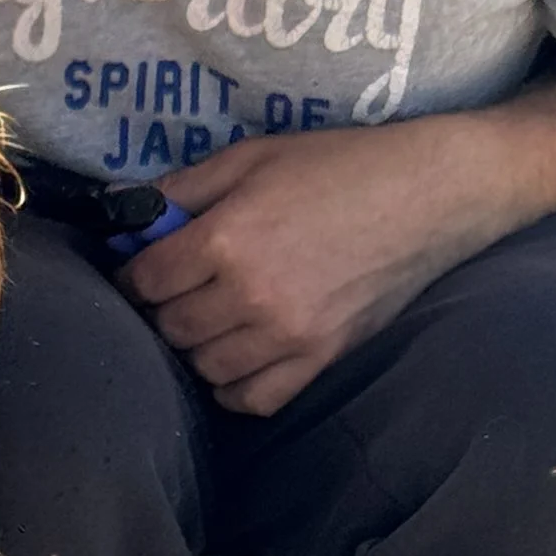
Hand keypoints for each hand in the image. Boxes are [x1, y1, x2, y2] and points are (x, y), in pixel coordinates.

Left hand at [121, 115, 530, 414]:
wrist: (431, 194)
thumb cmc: (339, 165)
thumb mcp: (251, 157)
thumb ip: (182, 189)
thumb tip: (124, 212)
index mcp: (227, 239)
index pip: (145, 282)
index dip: (132, 276)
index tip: (139, 270)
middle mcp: (251, 295)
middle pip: (171, 329)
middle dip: (163, 310)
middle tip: (177, 291)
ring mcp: (288, 334)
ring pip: (205, 367)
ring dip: (197, 347)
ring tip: (210, 319)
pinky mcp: (322, 358)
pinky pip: (255, 399)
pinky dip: (234, 386)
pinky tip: (238, 356)